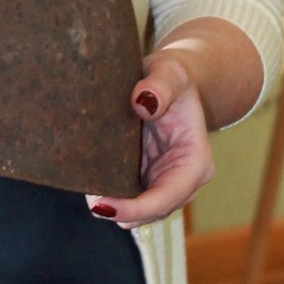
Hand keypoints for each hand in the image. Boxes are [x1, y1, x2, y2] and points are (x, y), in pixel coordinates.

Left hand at [85, 51, 213, 227]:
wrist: (168, 82)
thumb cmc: (171, 77)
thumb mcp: (169, 72)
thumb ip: (160, 85)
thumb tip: (143, 104)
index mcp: (196, 161)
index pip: (168, 196)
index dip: (137, 207)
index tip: (103, 206)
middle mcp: (184, 179)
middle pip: (153, 211)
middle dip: (122, 211)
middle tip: (89, 200)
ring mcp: (165, 183)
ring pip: (140, 211)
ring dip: (115, 207)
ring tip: (87, 191)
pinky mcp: (147, 180)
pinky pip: (129, 198)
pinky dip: (112, 197)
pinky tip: (91, 185)